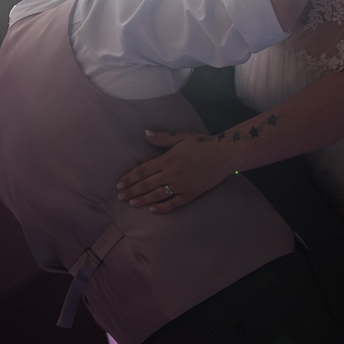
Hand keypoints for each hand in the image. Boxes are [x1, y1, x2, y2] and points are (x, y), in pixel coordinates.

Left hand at [115, 131, 236, 212]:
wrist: (224, 155)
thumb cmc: (202, 144)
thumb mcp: (181, 137)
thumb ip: (162, 138)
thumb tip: (145, 133)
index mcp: (167, 159)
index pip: (143, 171)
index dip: (130, 178)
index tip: (119, 183)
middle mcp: (172, 174)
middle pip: (147, 184)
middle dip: (132, 191)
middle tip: (120, 196)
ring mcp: (181, 185)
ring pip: (157, 195)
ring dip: (143, 200)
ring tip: (132, 203)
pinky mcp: (191, 194)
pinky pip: (174, 203)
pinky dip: (163, 207)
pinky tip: (153, 210)